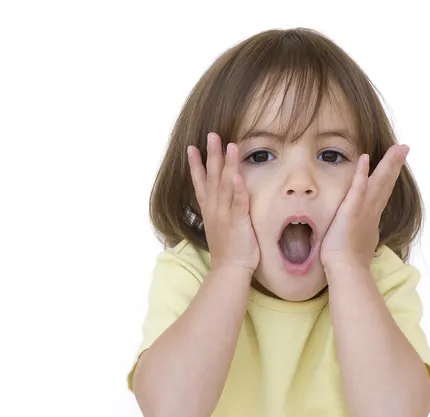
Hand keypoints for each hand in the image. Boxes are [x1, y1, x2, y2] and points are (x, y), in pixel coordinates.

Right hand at [187, 133, 259, 271]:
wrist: (229, 269)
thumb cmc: (228, 249)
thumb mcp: (219, 225)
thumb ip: (221, 209)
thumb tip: (223, 198)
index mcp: (209, 209)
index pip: (200, 182)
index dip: (196, 165)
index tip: (192, 147)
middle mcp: (214, 208)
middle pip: (211, 177)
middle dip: (211, 154)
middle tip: (212, 135)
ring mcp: (225, 214)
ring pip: (225, 184)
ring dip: (226, 164)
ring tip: (229, 145)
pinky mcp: (238, 221)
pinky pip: (238, 202)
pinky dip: (237, 188)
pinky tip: (236, 175)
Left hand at [320, 144, 408, 270]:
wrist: (347, 270)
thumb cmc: (350, 261)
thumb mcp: (359, 242)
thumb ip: (363, 233)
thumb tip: (363, 235)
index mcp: (371, 218)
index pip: (382, 193)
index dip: (389, 177)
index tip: (395, 165)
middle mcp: (371, 211)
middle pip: (386, 183)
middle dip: (394, 164)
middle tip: (403, 148)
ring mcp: (364, 210)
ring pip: (378, 182)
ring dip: (387, 164)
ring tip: (397, 148)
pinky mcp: (352, 211)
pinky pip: (358, 189)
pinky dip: (362, 173)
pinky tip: (365, 158)